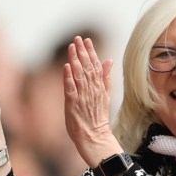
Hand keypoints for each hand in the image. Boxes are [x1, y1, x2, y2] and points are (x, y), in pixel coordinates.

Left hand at [62, 36, 122, 167]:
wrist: (95, 137)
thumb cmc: (97, 118)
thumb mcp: (106, 95)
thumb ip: (106, 77)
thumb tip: (109, 60)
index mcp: (99, 87)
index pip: (95, 65)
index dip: (90, 52)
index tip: (86, 40)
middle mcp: (91, 89)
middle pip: (87, 67)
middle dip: (81, 52)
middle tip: (77, 39)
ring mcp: (82, 96)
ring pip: (79, 75)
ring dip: (74, 60)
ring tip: (71, 47)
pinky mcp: (73, 104)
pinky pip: (71, 88)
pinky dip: (68, 77)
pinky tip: (66, 67)